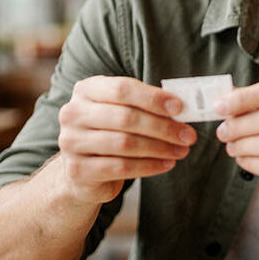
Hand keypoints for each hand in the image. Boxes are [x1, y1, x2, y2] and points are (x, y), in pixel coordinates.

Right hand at [56, 76, 196, 203]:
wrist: (83, 171)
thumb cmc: (109, 133)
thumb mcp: (122, 111)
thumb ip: (145, 105)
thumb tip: (181, 108)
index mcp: (86, 90)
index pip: (122, 88)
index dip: (153, 98)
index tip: (180, 107)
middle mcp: (73, 113)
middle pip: (126, 117)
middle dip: (163, 127)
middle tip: (188, 135)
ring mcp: (71, 142)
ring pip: (125, 143)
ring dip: (160, 148)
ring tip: (181, 150)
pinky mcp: (77, 169)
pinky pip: (121, 167)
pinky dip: (149, 166)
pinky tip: (166, 164)